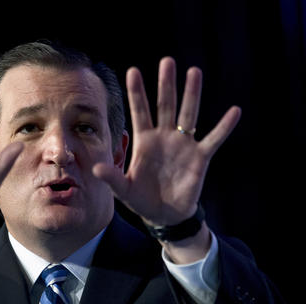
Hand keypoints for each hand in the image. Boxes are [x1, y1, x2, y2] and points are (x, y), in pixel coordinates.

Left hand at [93, 57, 240, 226]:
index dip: (136, 92)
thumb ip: (112, 177)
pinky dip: (224, 127)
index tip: (132, 71)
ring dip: (192, 94)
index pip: (140, 111)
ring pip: (189, 114)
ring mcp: (183, 145)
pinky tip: (234, 111)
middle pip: (165, 105)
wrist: (164, 214)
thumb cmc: (141, 199)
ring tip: (194, 71)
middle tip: (167, 62)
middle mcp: (164, 137)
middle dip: (165, 85)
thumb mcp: (124, 189)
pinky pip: (214, 139)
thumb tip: (96, 168)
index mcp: (144, 141)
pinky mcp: (200, 157)